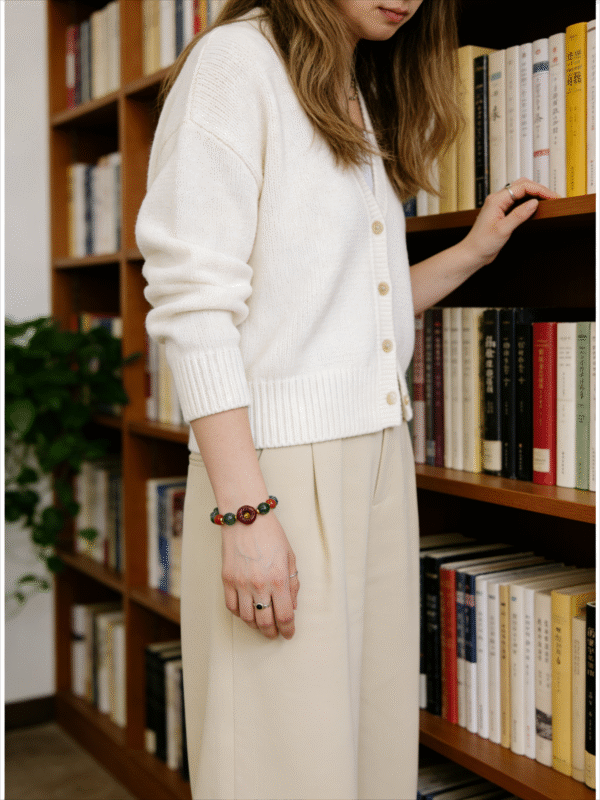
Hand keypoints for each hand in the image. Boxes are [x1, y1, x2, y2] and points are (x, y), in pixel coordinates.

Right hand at [220, 512, 299, 639]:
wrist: (246, 518)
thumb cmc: (271, 535)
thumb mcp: (290, 557)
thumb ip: (292, 584)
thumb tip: (292, 607)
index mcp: (278, 579)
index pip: (284, 616)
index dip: (288, 630)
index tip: (289, 634)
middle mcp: (259, 585)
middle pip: (265, 622)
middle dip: (271, 632)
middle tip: (275, 634)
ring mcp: (240, 583)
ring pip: (247, 618)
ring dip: (255, 625)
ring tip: (261, 623)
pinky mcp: (227, 579)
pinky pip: (231, 606)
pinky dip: (240, 614)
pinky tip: (247, 611)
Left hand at [460, 178, 560, 268]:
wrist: (472, 254)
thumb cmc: (482, 243)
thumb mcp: (503, 230)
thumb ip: (519, 215)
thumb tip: (534, 203)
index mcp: (496, 200)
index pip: (522, 187)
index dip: (539, 190)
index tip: (552, 196)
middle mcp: (497, 200)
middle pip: (522, 186)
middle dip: (538, 189)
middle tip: (553, 197)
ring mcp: (499, 206)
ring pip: (520, 192)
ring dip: (534, 194)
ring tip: (547, 200)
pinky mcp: (501, 213)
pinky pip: (517, 202)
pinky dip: (528, 201)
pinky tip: (535, 206)